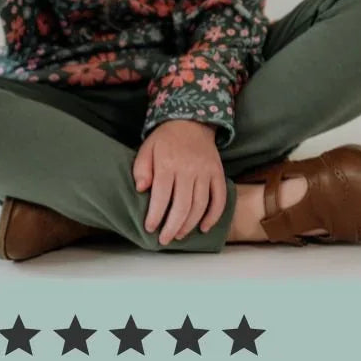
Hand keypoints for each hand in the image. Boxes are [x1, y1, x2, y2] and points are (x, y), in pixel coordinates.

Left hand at [133, 120, 227, 244]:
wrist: (192, 121)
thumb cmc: (165, 139)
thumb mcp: (147, 148)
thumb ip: (141, 168)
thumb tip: (142, 189)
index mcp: (168, 164)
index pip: (162, 196)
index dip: (155, 216)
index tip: (150, 228)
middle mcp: (188, 169)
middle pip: (182, 206)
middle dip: (172, 227)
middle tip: (164, 240)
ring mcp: (206, 172)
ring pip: (200, 205)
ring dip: (190, 224)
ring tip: (179, 235)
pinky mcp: (218, 173)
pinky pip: (219, 198)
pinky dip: (214, 216)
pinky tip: (204, 227)